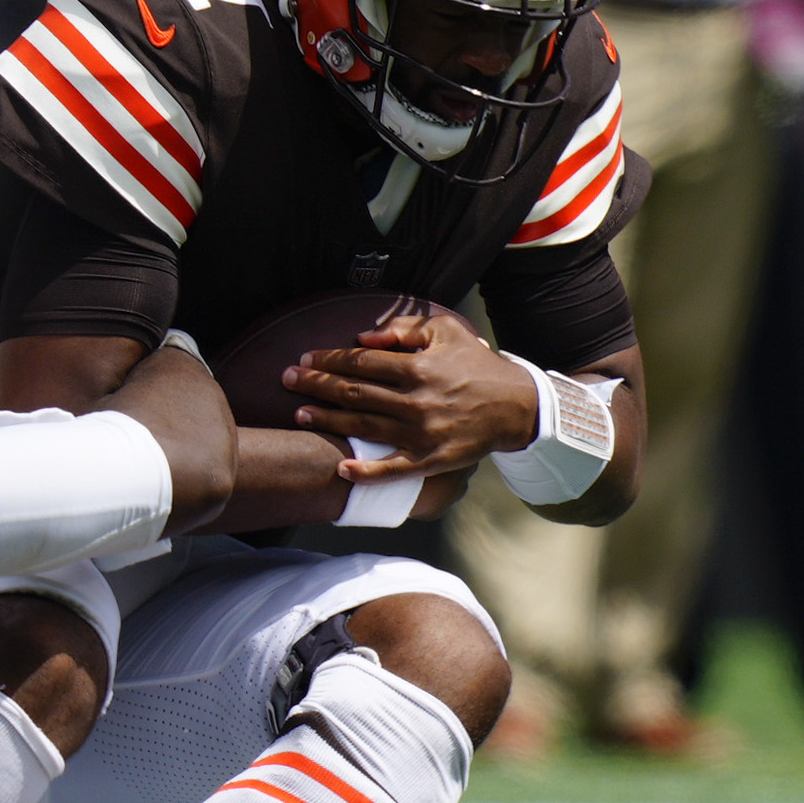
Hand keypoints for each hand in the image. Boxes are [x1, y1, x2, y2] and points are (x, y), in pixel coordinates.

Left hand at [280, 314, 539, 484]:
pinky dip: (366, 471)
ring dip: (328, 420)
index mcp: (418, 367)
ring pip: (363, 426)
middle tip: (287, 380)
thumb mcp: (446, 332)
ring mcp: (421, 433)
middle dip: (316, 386)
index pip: (361, 362)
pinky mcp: (429, 459)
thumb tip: (364, 336)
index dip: (329, 360)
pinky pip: (392, 468)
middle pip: (354, 392)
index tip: (306, 359)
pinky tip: (341, 468)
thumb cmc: (477, 366)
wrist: (516, 406)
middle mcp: (415, 400)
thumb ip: (404, 331)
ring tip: (300, 414)